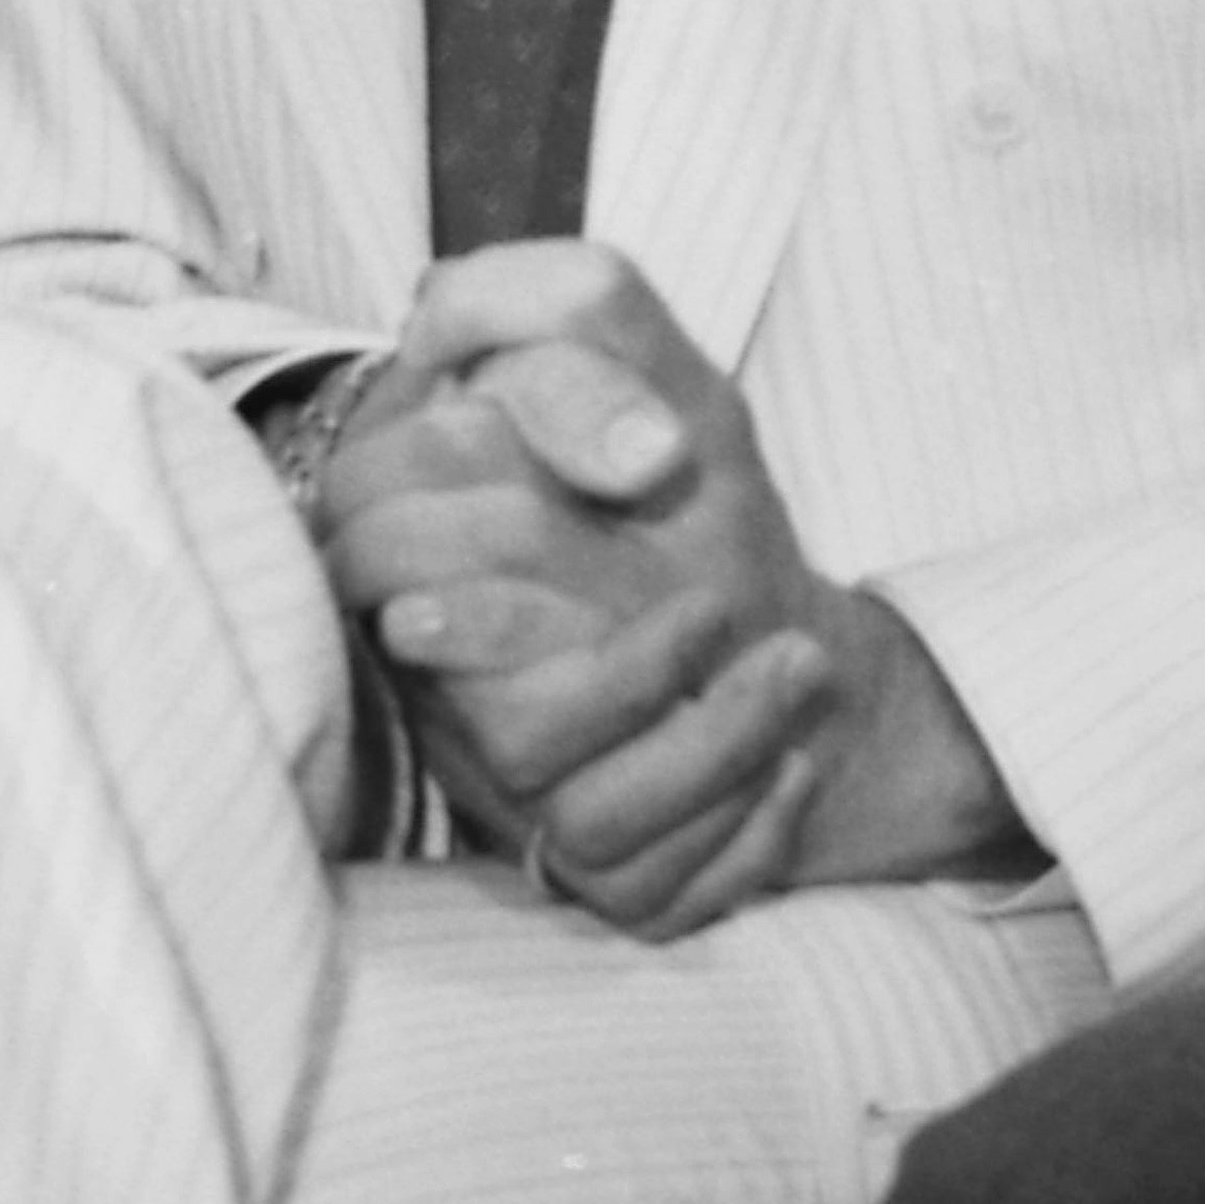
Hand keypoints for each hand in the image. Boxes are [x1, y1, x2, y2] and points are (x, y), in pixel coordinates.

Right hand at [319, 244, 1027, 938]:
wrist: (753, 600)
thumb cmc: (664, 468)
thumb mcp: (640, 360)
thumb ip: (579, 311)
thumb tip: (635, 447)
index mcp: (405, 564)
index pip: (405, 571)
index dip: (518, 528)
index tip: (661, 464)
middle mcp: (438, 703)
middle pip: (505, 732)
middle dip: (632, 671)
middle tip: (728, 597)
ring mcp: (504, 795)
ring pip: (582, 822)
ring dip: (713, 748)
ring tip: (800, 665)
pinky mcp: (585, 873)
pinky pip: (647, 892)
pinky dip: (740, 830)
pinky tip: (794, 762)